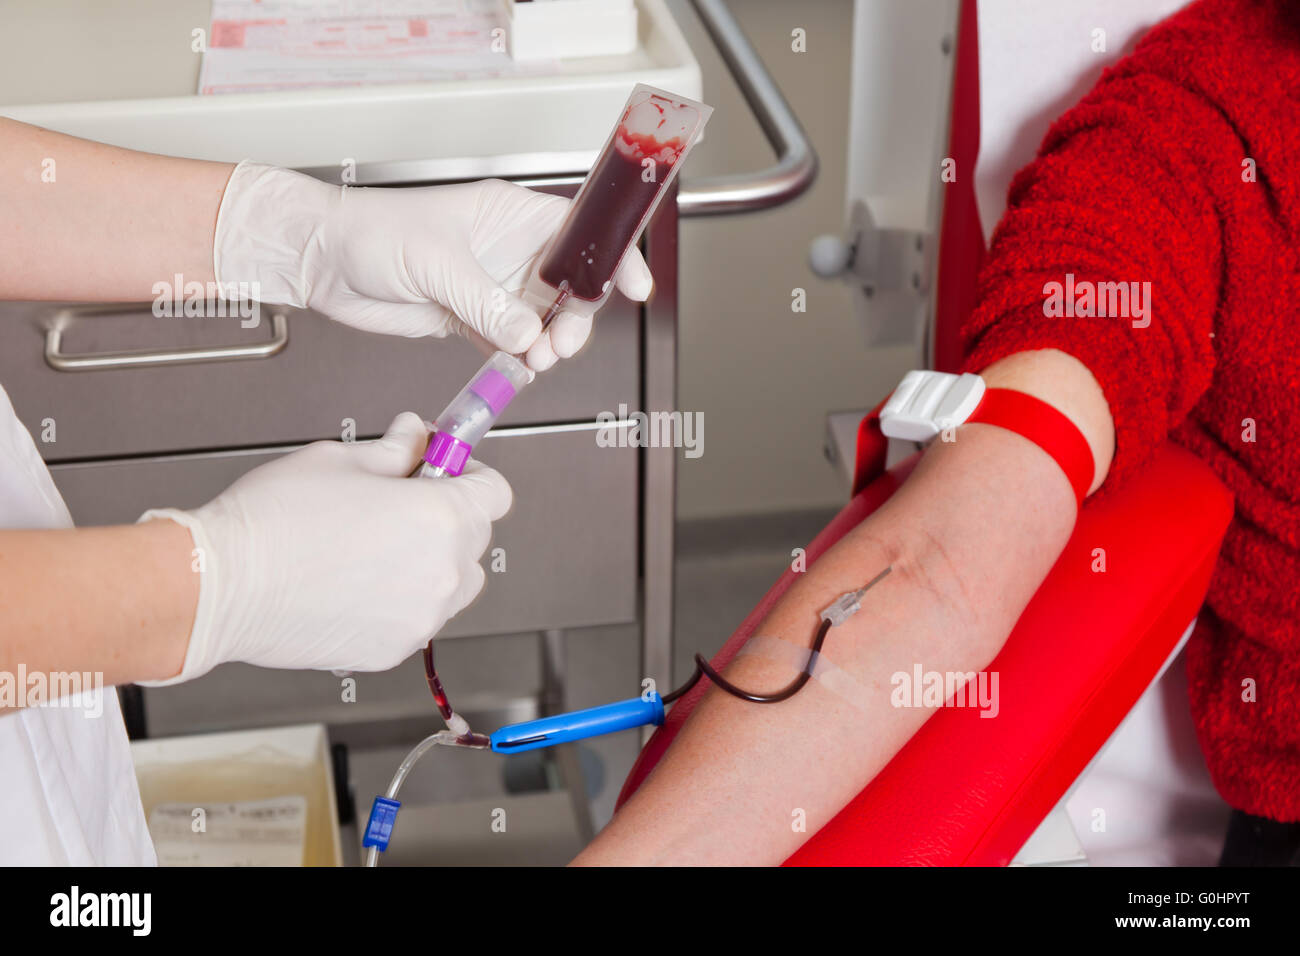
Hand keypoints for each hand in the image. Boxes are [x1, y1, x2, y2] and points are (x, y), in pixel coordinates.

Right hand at [138, 413, 510, 683]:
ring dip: (430, 562)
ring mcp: (421, 617)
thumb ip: (395, 449)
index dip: (470, 474)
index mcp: (441, 517)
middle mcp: (441, 572)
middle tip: (398, 504)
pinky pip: (417, 617)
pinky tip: (354, 581)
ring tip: (373, 547)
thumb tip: (416, 435)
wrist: (222, 586)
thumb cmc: (272, 522)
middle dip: (447, 518)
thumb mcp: (340, 460)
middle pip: (476, 539)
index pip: (495, 493)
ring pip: (452, 584)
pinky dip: (401, 600)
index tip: (445, 470)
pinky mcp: (393, 650)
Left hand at [213, 164, 652, 367]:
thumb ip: (485, 301)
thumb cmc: (370, 233)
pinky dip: (517, 362)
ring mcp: (492, 289)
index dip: (612, 257)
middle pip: (570, 289)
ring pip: (542, 323)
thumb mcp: (434, 261)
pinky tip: (514, 370)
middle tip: (557, 346)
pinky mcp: (471, 320)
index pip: (579, 233)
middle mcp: (508, 252)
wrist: (322, 263)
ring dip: (546, 347)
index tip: (634, 286)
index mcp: (509, 216)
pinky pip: (510, 345)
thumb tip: (526, 334)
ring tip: (532, 362)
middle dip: (574, 320)